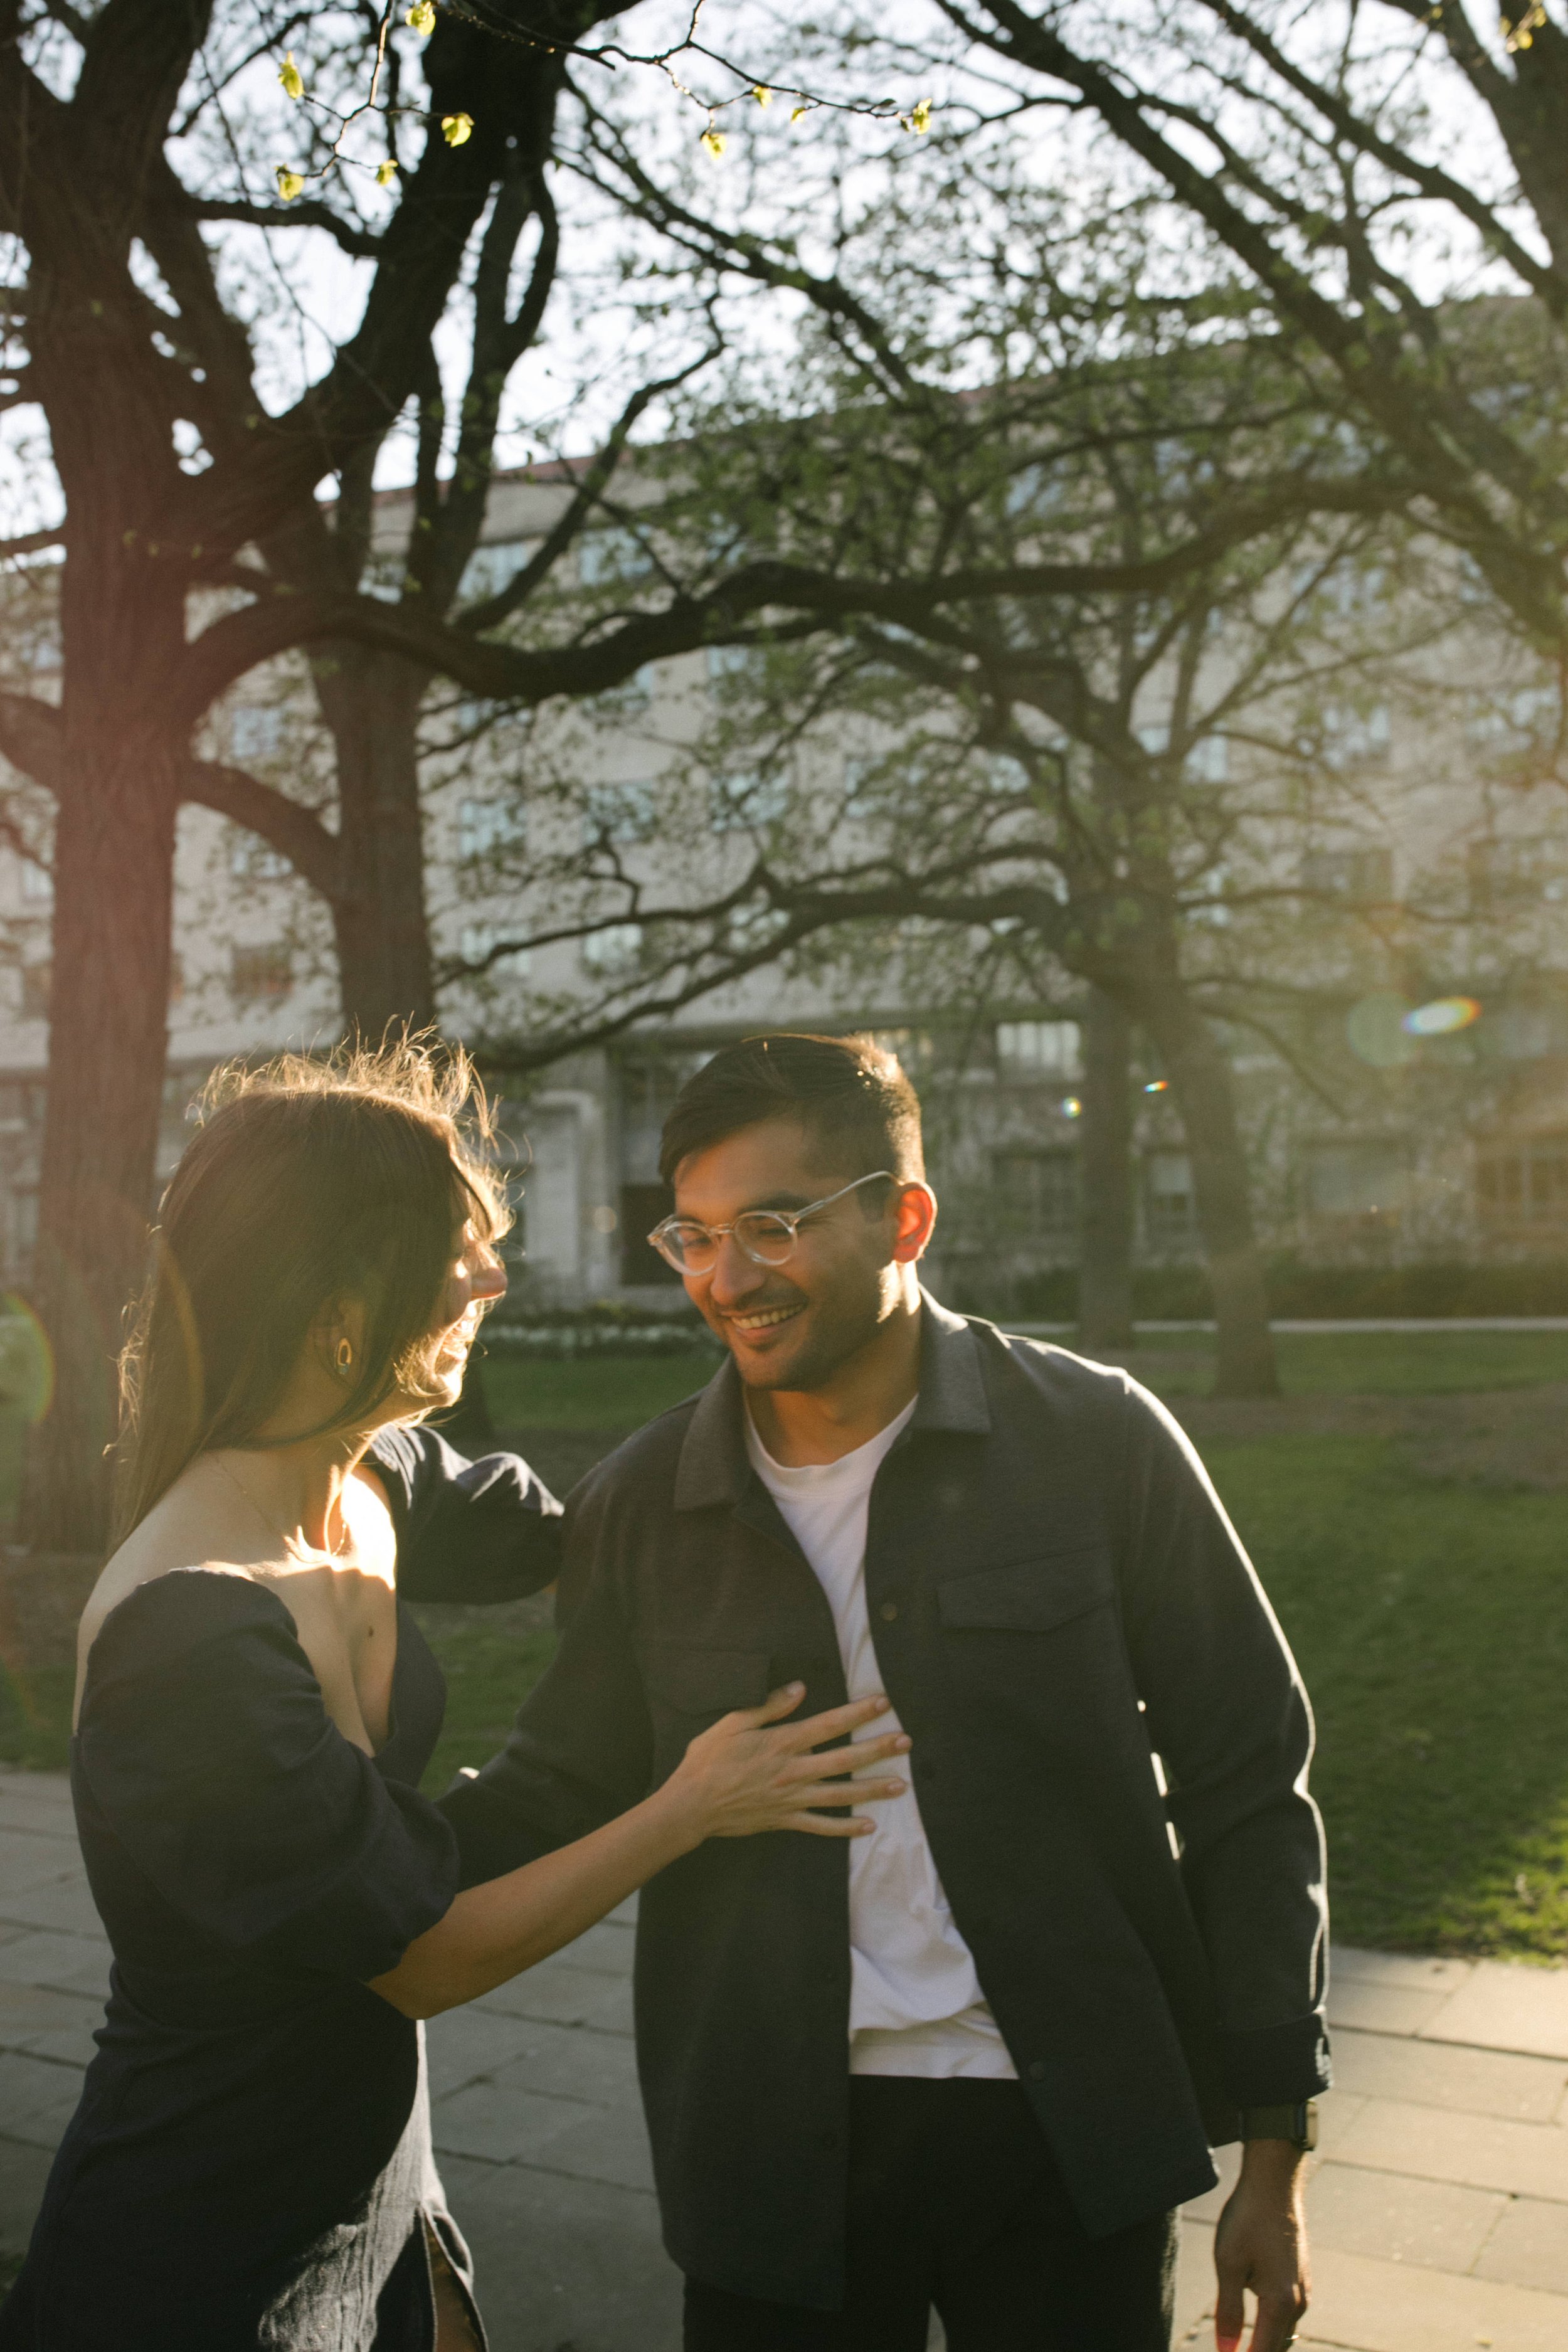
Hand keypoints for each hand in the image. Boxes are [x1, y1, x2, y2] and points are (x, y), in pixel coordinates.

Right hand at [667, 1683, 909, 1840]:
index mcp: (782, 1742)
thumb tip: (800, 1689)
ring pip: (841, 1793)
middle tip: (906, 1743)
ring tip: (901, 1784)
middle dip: (877, 1749)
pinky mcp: (786, 1820)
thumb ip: (768, 1706)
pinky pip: (822, 1826)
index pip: (829, 1725)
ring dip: (872, 1789)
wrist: (692, 1805)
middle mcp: (793, 1770)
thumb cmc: (708, 1760)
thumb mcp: (732, 1723)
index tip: (883, 1704)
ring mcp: (792, 1798)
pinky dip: (845, 1827)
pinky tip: (868, 1825)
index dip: (858, 1713)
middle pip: (844, 1758)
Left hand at [1214, 2141, 1308, 2351]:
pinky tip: (1258, 2323)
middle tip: (1230, 2349)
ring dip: (1266, 2342)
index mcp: (1280, 2303)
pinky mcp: (1301, 2277)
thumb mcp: (1229, 2264)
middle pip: (1278, 2346)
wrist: (1275, 2184)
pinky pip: (1287, 2314)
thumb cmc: (1247, 2221)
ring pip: (1284, 2331)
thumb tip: (1227, 2349)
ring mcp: (1303, 2289)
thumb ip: (1229, 2311)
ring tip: (1242, 2342)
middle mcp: (1298, 2302)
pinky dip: (1272, 2326)